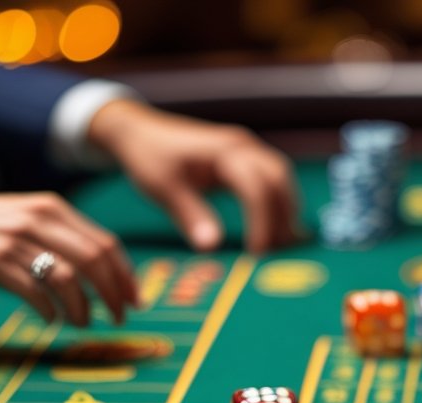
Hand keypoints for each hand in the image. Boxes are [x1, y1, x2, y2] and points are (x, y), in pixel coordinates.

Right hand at [0, 189, 138, 326]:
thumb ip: (62, 237)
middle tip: (117, 318)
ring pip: (68, 279)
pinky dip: (50, 311)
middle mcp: (39, 220)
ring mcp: (17, 240)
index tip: (133, 300)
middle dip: (112, 295)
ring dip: (83, 308)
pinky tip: (51, 320)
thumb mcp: (28, 218)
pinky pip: (35, 292)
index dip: (125, 275)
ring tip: (82, 323)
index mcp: (53, 208)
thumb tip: (102, 271)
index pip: (105, 243)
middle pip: (94, 261)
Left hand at [89, 99, 298, 252]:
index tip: (256, 253)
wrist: (137, 130)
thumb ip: (190, 215)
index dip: (262, 222)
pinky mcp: (242, 156)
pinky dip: (276, 202)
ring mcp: (244, 148)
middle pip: (279, 179)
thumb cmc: (148, 155)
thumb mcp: (164, 188)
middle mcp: (241, 145)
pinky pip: (270, 177)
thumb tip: (212, 246)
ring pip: (280, 177)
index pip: (257, 188)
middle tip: (276, 252)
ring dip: (284, 209)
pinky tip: (274, 227)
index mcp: (224, 151)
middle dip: (283, 217)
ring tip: (279, 244)